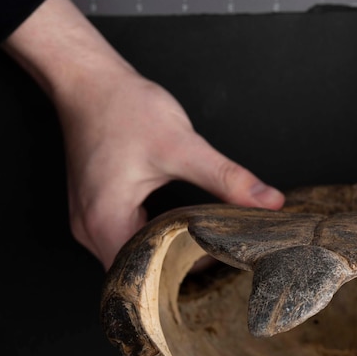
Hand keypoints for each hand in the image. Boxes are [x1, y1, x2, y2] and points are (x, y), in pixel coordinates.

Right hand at [58, 68, 284, 269]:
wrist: (88, 80)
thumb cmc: (122, 108)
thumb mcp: (182, 146)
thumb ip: (226, 178)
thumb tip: (267, 201)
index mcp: (105, 222)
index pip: (146, 275)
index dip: (185, 273)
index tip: (219, 263)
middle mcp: (90, 229)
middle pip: (139, 271)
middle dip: (180, 267)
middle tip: (219, 259)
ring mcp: (89, 221)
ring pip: (133, 256)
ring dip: (167, 253)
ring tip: (205, 246)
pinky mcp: (97, 209)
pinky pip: (127, 238)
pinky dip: (155, 237)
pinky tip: (181, 229)